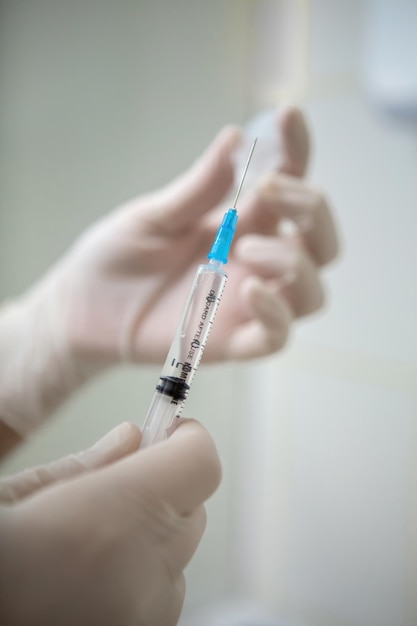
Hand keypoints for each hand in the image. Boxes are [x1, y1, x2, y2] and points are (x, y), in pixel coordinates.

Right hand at [0, 419, 220, 625]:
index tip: (162, 433)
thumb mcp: (19, 494)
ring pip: (179, 554)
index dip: (185, 439)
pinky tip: (90, 578)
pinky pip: (162, 595)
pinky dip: (141, 576)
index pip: (201, 461)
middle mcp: (145, 571)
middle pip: (193, 506)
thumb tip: (132, 437)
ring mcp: (145, 616)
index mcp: (117, 516)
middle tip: (119, 482)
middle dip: (165, 484)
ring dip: (153, 534)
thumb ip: (89, 462)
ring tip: (92, 540)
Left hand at [54, 106, 337, 363]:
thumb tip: (235, 138)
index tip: (288, 115)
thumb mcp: (153, 215)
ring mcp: (247, 302)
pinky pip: (277, 336)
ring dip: (295, 262)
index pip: (290, 182)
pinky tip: (251, 289)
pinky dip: (276, 313)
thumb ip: (197, 188)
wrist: (83, 309)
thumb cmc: (117, 258)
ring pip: (311, 290)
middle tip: (270, 188)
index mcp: (242, 221)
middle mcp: (254, 259)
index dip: (298, 147)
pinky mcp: (231, 341)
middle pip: (320, 240)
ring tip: (247, 245)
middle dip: (311, 209)